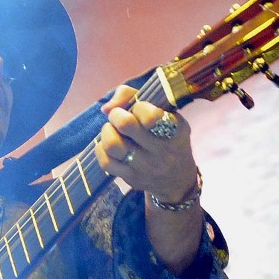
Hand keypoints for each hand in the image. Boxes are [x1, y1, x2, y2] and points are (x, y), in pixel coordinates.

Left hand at [92, 85, 199, 206]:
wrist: (177, 180)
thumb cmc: (168, 138)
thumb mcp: (166, 114)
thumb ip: (136, 98)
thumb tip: (107, 107)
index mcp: (174, 129)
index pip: (150, 115)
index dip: (137, 106)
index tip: (137, 108)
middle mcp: (161, 149)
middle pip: (126, 125)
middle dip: (116, 114)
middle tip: (118, 116)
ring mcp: (146, 166)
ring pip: (112, 144)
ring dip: (107, 132)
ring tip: (112, 131)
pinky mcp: (131, 178)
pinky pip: (106, 162)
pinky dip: (101, 149)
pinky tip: (108, 146)